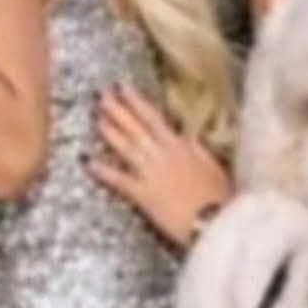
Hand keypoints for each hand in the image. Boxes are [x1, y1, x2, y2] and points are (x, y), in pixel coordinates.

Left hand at [89, 82, 231, 247]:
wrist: (214, 222)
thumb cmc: (218, 196)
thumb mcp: (212, 165)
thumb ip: (197, 148)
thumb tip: (187, 134)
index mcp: (179, 145)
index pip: (152, 117)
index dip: (135, 100)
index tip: (122, 86)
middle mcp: (162, 154)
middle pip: (135, 128)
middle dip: (117, 110)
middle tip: (100, 96)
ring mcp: (151, 173)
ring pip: (126, 148)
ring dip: (110, 132)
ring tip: (96, 119)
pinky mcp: (144, 195)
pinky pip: (120, 180)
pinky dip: (104, 172)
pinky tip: (90, 163)